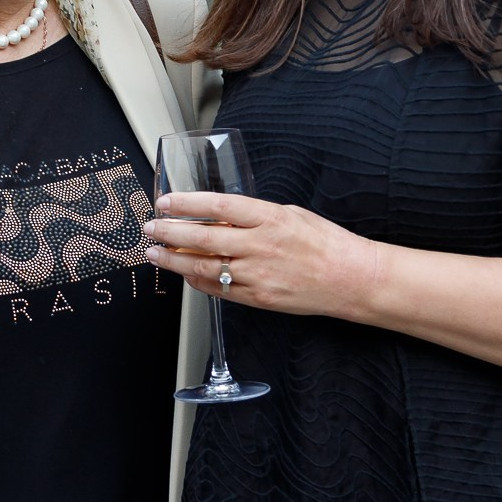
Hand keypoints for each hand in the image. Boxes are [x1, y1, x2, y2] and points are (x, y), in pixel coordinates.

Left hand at [144, 190, 383, 317]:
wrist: (352, 279)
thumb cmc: (325, 243)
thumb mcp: (289, 214)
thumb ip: (253, 215)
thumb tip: (217, 215)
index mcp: (270, 219)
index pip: (218, 206)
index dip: (187, 204)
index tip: (166, 202)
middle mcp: (261, 246)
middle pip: (203, 238)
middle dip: (170, 233)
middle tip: (150, 228)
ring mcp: (258, 275)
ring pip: (204, 267)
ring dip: (174, 260)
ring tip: (155, 253)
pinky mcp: (258, 298)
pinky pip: (218, 289)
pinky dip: (196, 280)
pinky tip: (183, 273)